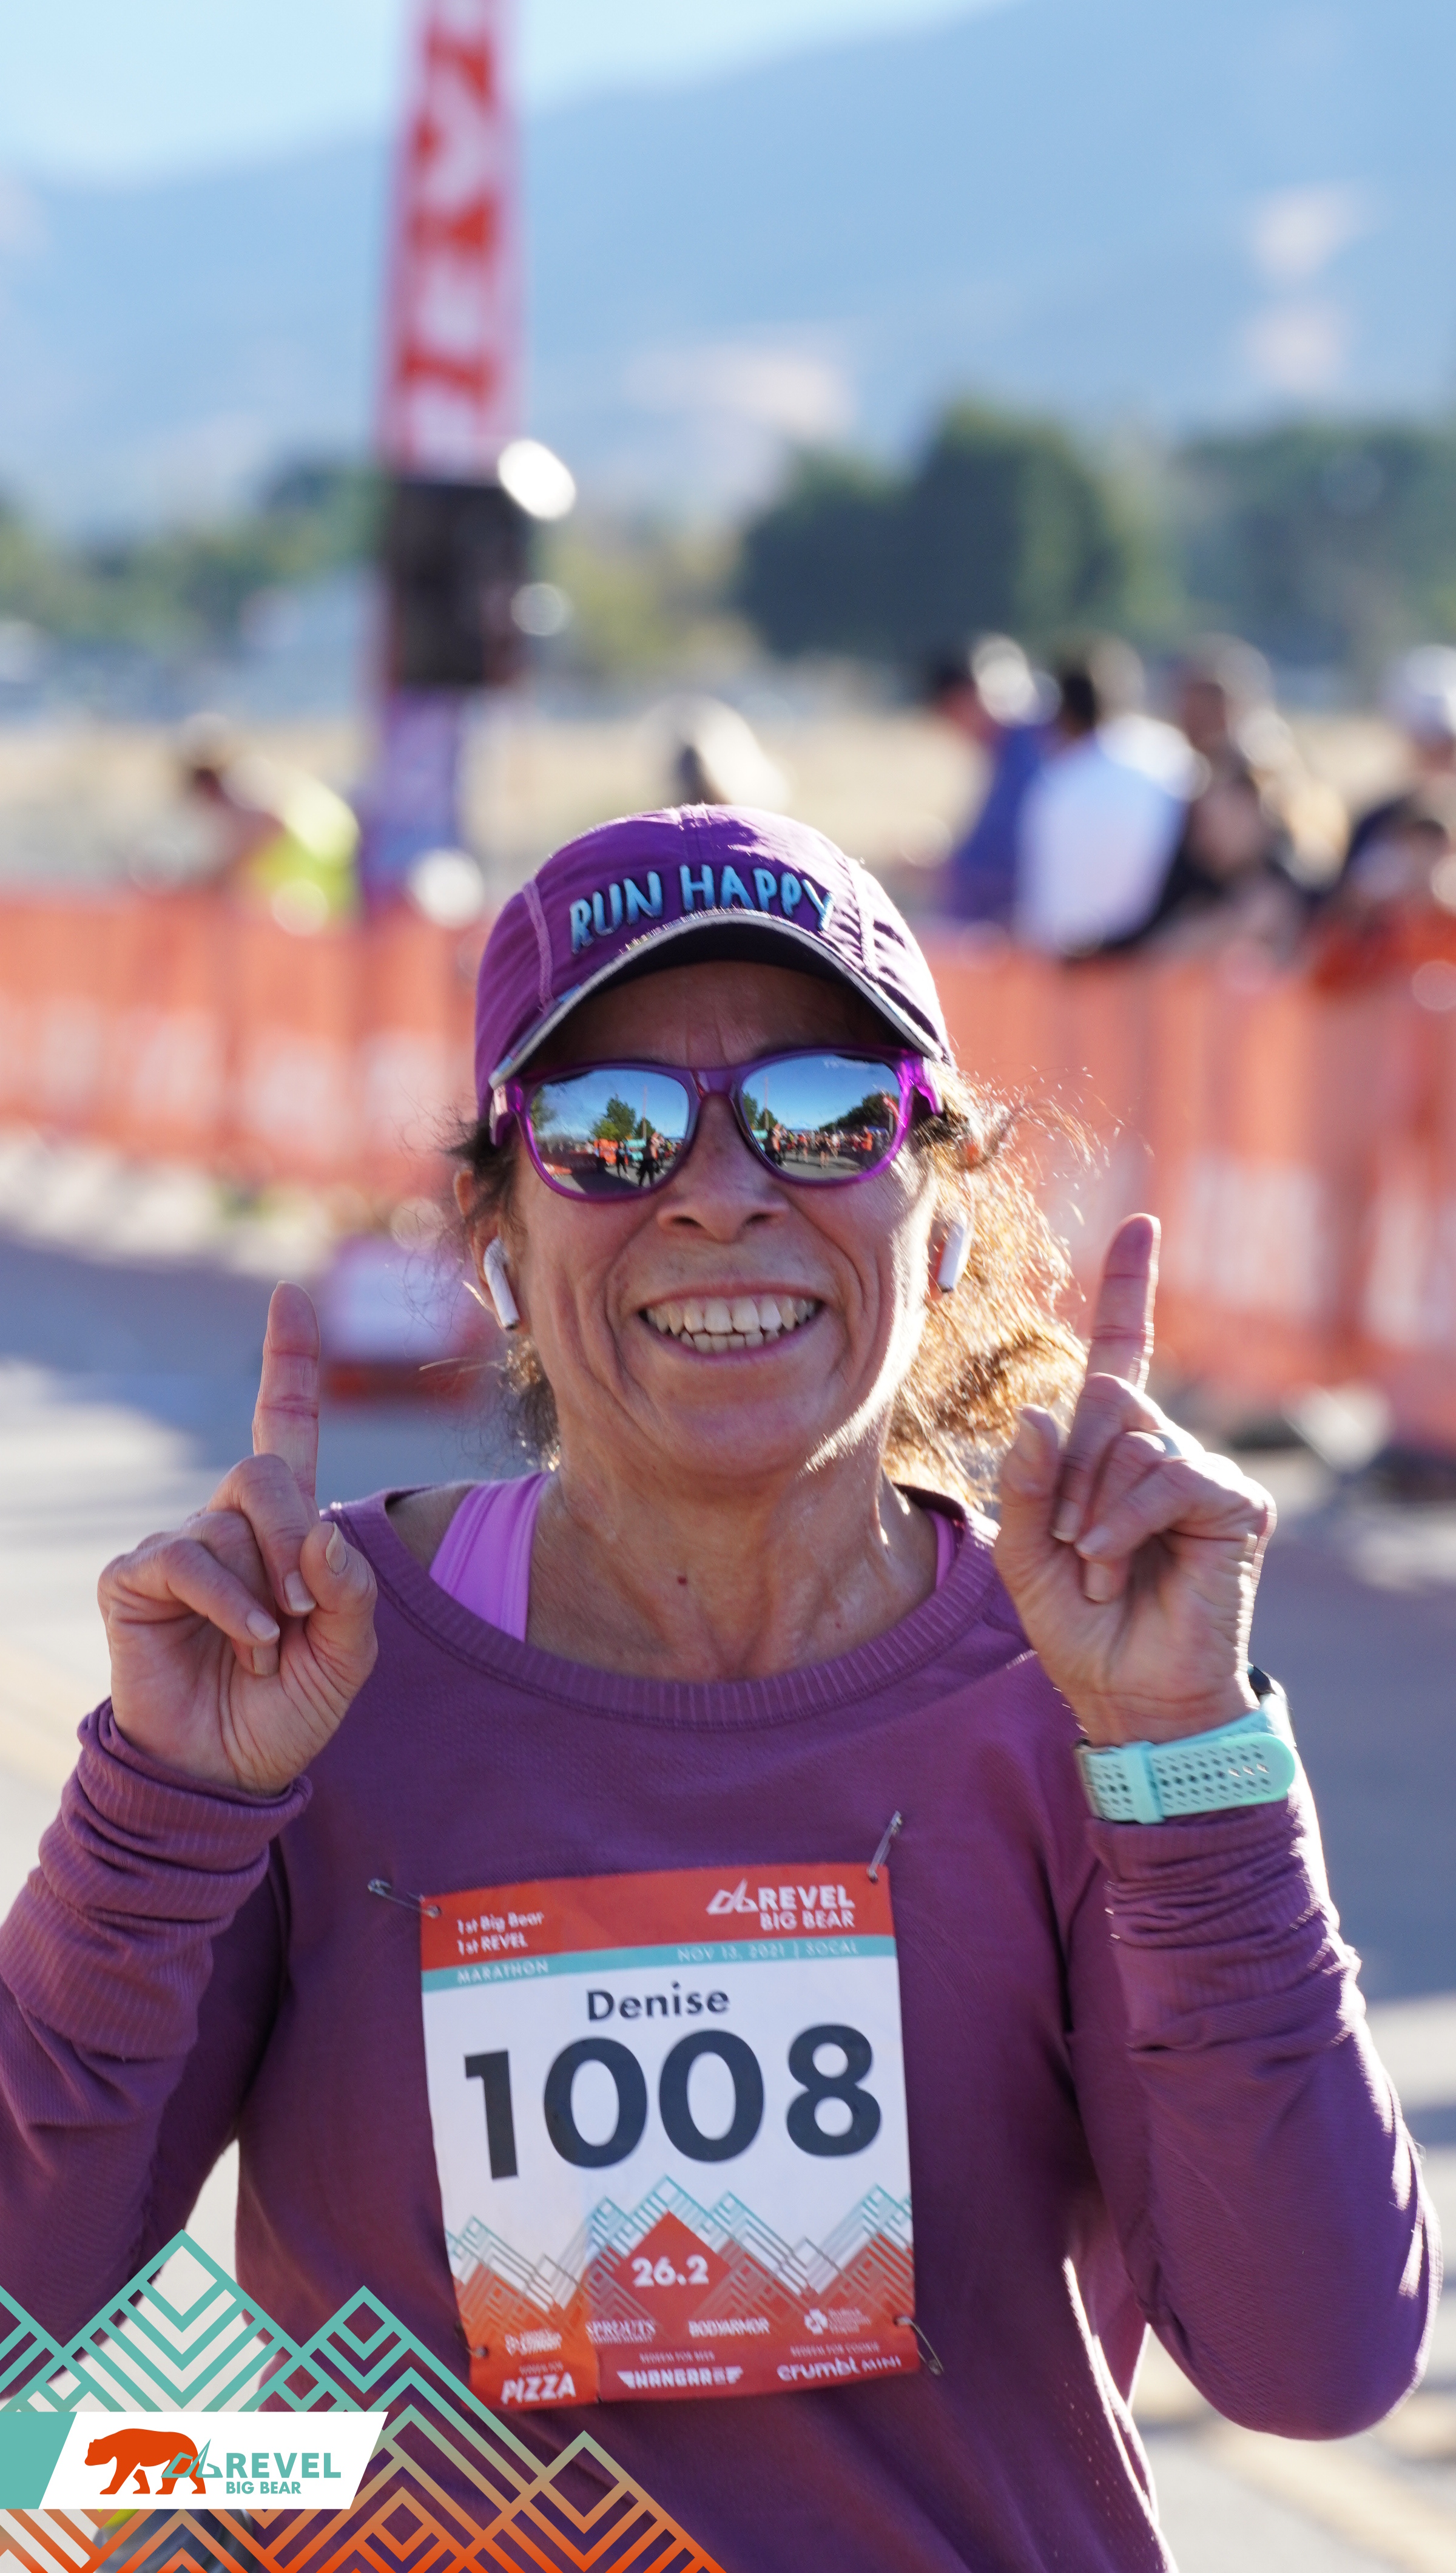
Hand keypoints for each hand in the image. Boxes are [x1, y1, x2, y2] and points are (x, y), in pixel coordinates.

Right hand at [99, 1285, 376, 1794]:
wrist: (229, 1771)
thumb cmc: (290, 1707)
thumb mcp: (349, 1650)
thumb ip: (351, 1588)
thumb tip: (320, 1530)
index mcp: (283, 1524)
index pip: (285, 1425)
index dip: (288, 1361)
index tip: (290, 1296)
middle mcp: (227, 1523)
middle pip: (263, 1472)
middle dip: (293, 1537)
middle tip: (305, 1609)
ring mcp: (177, 1546)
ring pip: (229, 1522)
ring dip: (265, 1593)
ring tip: (267, 1649)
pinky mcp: (134, 1578)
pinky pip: (187, 1558)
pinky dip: (231, 1604)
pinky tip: (247, 1645)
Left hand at [995, 1215, 1273, 1746]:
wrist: (1128, 1694)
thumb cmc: (1078, 1624)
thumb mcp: (1022, 1551)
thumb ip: (1021, 1482)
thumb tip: (1041, 1414)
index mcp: (1110, 1449)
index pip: (1122, 1352)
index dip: (1130, 1289)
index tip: (1140, 1225)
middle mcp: (1161, 1447)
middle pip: (1106, 1399)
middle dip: (1068, 1472)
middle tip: (1068, 1540)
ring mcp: (1202, 1472)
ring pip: (1131, 1437)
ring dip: (1094, 1508)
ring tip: (1098, 1565)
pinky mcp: (1235, 1503)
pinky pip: (1168, 1474)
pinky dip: (1126, 1520)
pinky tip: (1116, 1562)